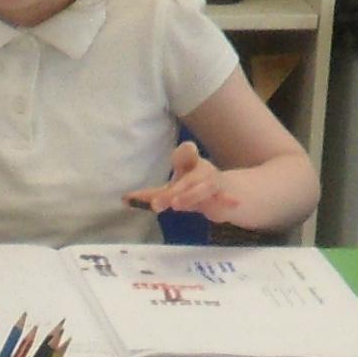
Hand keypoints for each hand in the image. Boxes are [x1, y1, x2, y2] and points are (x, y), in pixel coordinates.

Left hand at [124, 144, 250, 224]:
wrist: (225, 195)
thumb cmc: (193, 189)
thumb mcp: (172, 191)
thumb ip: (151, 195)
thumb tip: (124, 199)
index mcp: (188, 164)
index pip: (186, 153)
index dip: (185, 153)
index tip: (187, 151)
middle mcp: (201, 170)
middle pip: (188, 177)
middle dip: (173, 190)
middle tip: (156, 204)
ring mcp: (214, 182)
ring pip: (203, 187)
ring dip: (190, 195)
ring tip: (177, 205)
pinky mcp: (223, 196)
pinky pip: (225, 197)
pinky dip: (227, 200)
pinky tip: (233, 203)